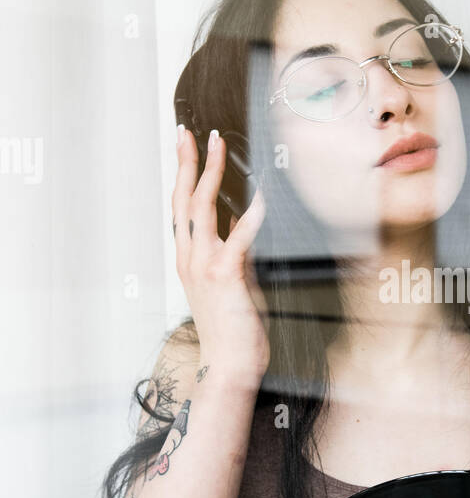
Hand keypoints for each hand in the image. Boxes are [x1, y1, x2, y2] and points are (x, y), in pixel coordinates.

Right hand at [173, 126, 269, 385]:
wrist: (229, 365)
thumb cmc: (232, 330)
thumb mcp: (229, 283)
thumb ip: (232, 253)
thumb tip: (242, 223)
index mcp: (188, 259)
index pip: (181, 208)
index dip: (184, 175)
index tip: (187, 147)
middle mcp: (190, 257)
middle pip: (183, 198)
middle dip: (187, 161)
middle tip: (188, 132)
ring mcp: (204, 265)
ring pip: (201, 207)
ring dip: (209, 172)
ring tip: (217, 145)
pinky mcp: (225, 274)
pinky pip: (238, 236)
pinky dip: (250, 213)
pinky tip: (260, 193)